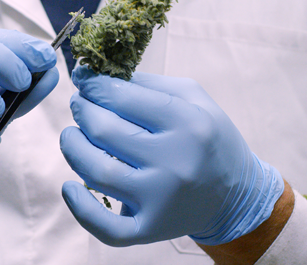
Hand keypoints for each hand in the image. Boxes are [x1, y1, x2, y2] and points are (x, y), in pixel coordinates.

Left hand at [60, 67, 283, 246]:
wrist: (237, 195)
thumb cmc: (207, 138)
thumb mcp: (192, 99)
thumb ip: (148, 83)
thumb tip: (97, 76)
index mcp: (187, 122)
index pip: (123, 96)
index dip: (93, 84)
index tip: (83, 78)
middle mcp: (174, 161)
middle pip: (104, 131)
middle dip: (82, 111)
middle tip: (79, 104)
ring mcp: (160, 199)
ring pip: (96, 171)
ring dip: (72, 147)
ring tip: (71, 135)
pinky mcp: (151, 229)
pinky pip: (106, 228)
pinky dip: (79, 208)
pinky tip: (69, 187)